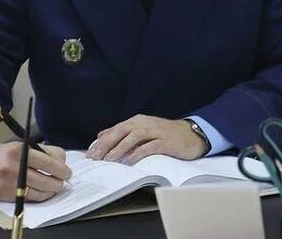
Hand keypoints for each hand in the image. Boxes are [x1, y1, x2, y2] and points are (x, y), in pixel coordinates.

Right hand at [0, 142, 70, 201]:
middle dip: (59, 182)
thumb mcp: (21, 146)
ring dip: (51, 191)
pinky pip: (31, 199)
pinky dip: (40, 196)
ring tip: (53, 187)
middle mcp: (15, 167)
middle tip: (62, 180)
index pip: (48, 162)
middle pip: (47, 180)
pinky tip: (43, 192)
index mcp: (20, 151)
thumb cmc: (4, 154)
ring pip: (41, 192)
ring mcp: (11, 183)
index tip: (67, 172)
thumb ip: (43, 152)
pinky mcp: (8, 195)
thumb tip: (62, 163)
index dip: (61, 169)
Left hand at [85, 115, 205, 163]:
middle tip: (95, 157)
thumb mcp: (142, 130)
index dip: (101, 142)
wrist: (191, 134)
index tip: (90, 153)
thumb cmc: (165, 134)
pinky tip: (131, 160)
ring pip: (133, 137)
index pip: (115, 130)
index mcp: (137, 121)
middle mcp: (144, 123)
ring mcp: (155, 131)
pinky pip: (150, 146)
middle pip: (121, 132)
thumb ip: (123, 132)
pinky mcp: (165, 141)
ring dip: (120, 148)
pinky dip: (139, 152)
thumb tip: (101, 136)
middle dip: (106, 144)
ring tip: (109, 159)